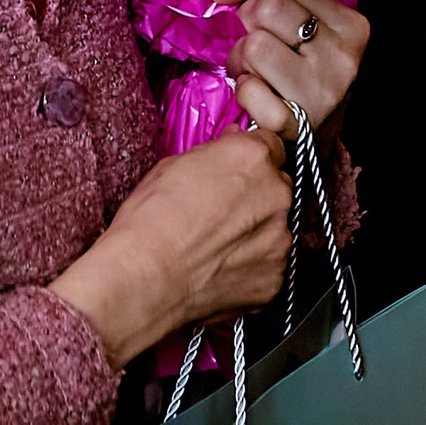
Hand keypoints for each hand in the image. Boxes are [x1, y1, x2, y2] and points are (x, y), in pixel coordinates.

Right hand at [48, 128, 292, 365]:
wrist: (146, 279)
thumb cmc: (151, 224)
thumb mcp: (172, 165)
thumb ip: (214, 157)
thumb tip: (223, 158)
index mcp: (250, 158)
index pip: (270, 145)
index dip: (250, 158)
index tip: (239, 168)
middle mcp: (274, 195)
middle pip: (276, 187)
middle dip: (255, 195)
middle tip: (220, 208)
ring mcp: (279, 240)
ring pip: (274, 228)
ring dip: (254, 231)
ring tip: (215, 243)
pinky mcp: (275, 278)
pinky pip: (269, 265)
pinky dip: (250, 264)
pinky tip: (219, 266)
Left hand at [219, 0, 367, 134]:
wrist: (313, 140)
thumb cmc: (304, 73)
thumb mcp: (311, 28)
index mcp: (350, 24)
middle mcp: (341, 57)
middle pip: (267, 8)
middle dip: (247, 20)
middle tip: (252, 38)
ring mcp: (322, 92)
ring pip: (253, 46)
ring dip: (242, 57)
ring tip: (256, 70)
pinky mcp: (297, 125)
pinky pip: (248, 89)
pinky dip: (244, 90)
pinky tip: (258, 94)